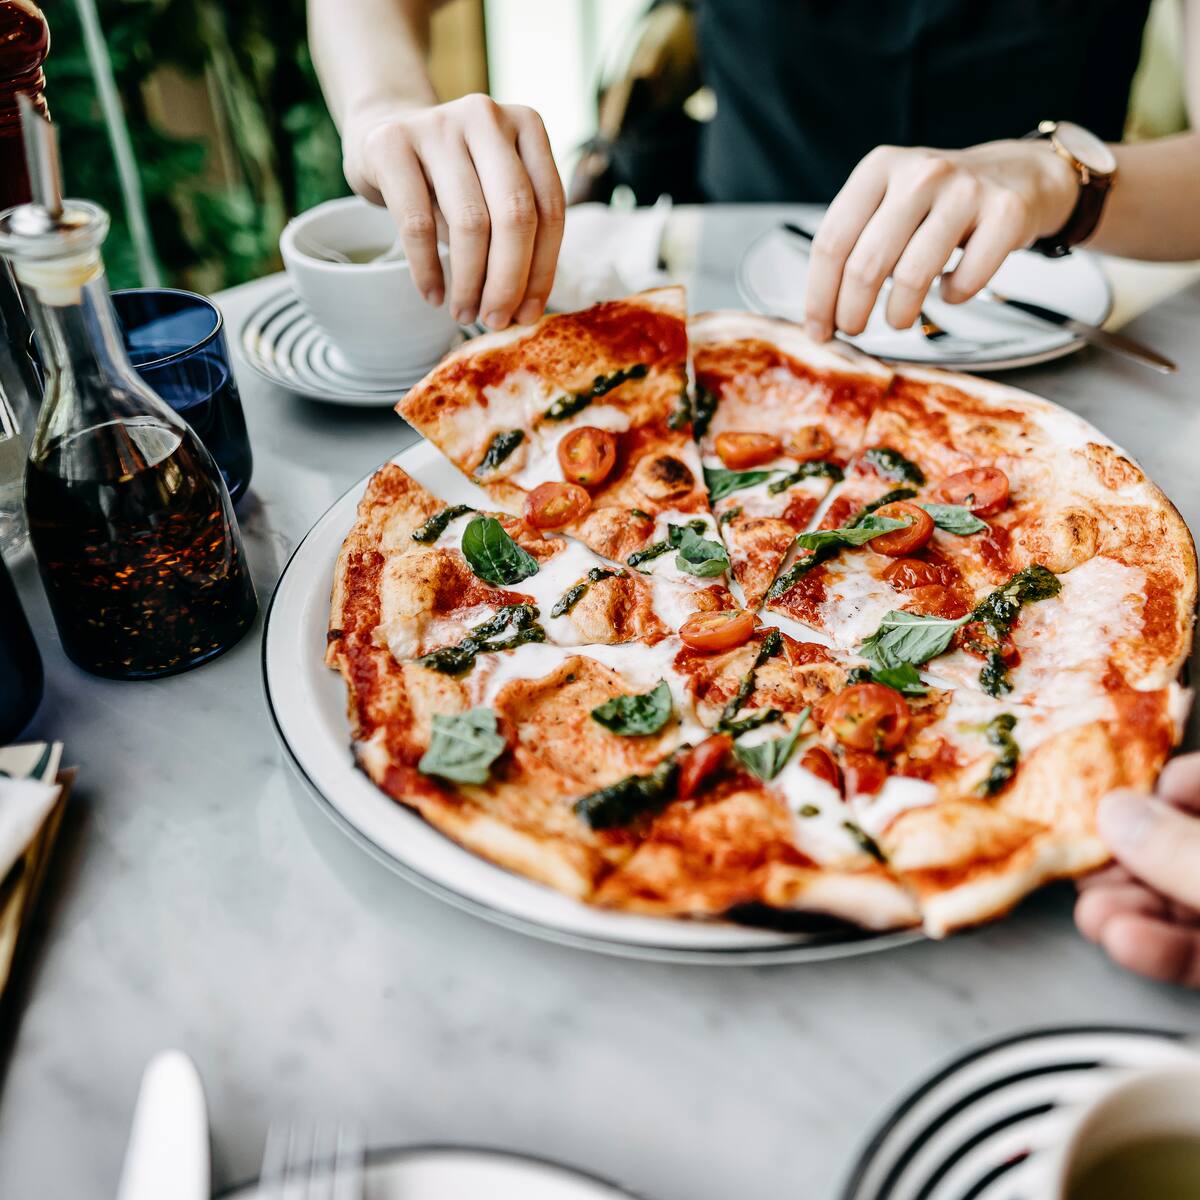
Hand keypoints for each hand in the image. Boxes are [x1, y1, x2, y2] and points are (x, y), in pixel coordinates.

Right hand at [343, 94, 565, 329]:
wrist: (384, 135)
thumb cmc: (452, 179)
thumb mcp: (493, 192)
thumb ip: (516, 235)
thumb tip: (526, 311)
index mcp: (527, 125)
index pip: (550, 208)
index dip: (543, 270)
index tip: (528, 315)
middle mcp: (487, 116)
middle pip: (515, 215)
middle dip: (509, 281)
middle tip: (495, 320)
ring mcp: (438, 124)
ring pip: (470, 223)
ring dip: (469, 283)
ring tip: (463, 314)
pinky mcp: (391, 143)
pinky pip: (418, 223)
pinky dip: (428, 269)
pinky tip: (433, 295)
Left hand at [804, 140, 1079, 340]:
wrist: (1019, 174)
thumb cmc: (940, 202)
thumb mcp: (888, 203)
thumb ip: (854, 243)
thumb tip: (820, 314)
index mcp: (879, 168)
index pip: (831, 243)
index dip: (819, 296)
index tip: (819, 328)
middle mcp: (920, 173)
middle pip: (865, 265)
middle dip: (852, 313)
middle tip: (854, 330)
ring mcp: (965, 190)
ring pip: (912, 277)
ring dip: (898, 314)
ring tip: (898, 319)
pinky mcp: (1006, 212)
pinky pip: (966, 280)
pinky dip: (952, 297)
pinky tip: (950, 289)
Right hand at [1075, 753, 1199, 987]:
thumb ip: (1185, 852)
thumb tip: (1118, 814)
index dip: (1164, 784)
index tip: (1117, 795)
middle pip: (1183, 843)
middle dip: (1129, 859)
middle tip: (1086, 862)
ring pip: (1183, 899)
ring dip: (1131, 908)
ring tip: (1094, 915)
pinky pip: (1199, 951)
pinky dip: (1159, 949)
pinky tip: (1125, 942)